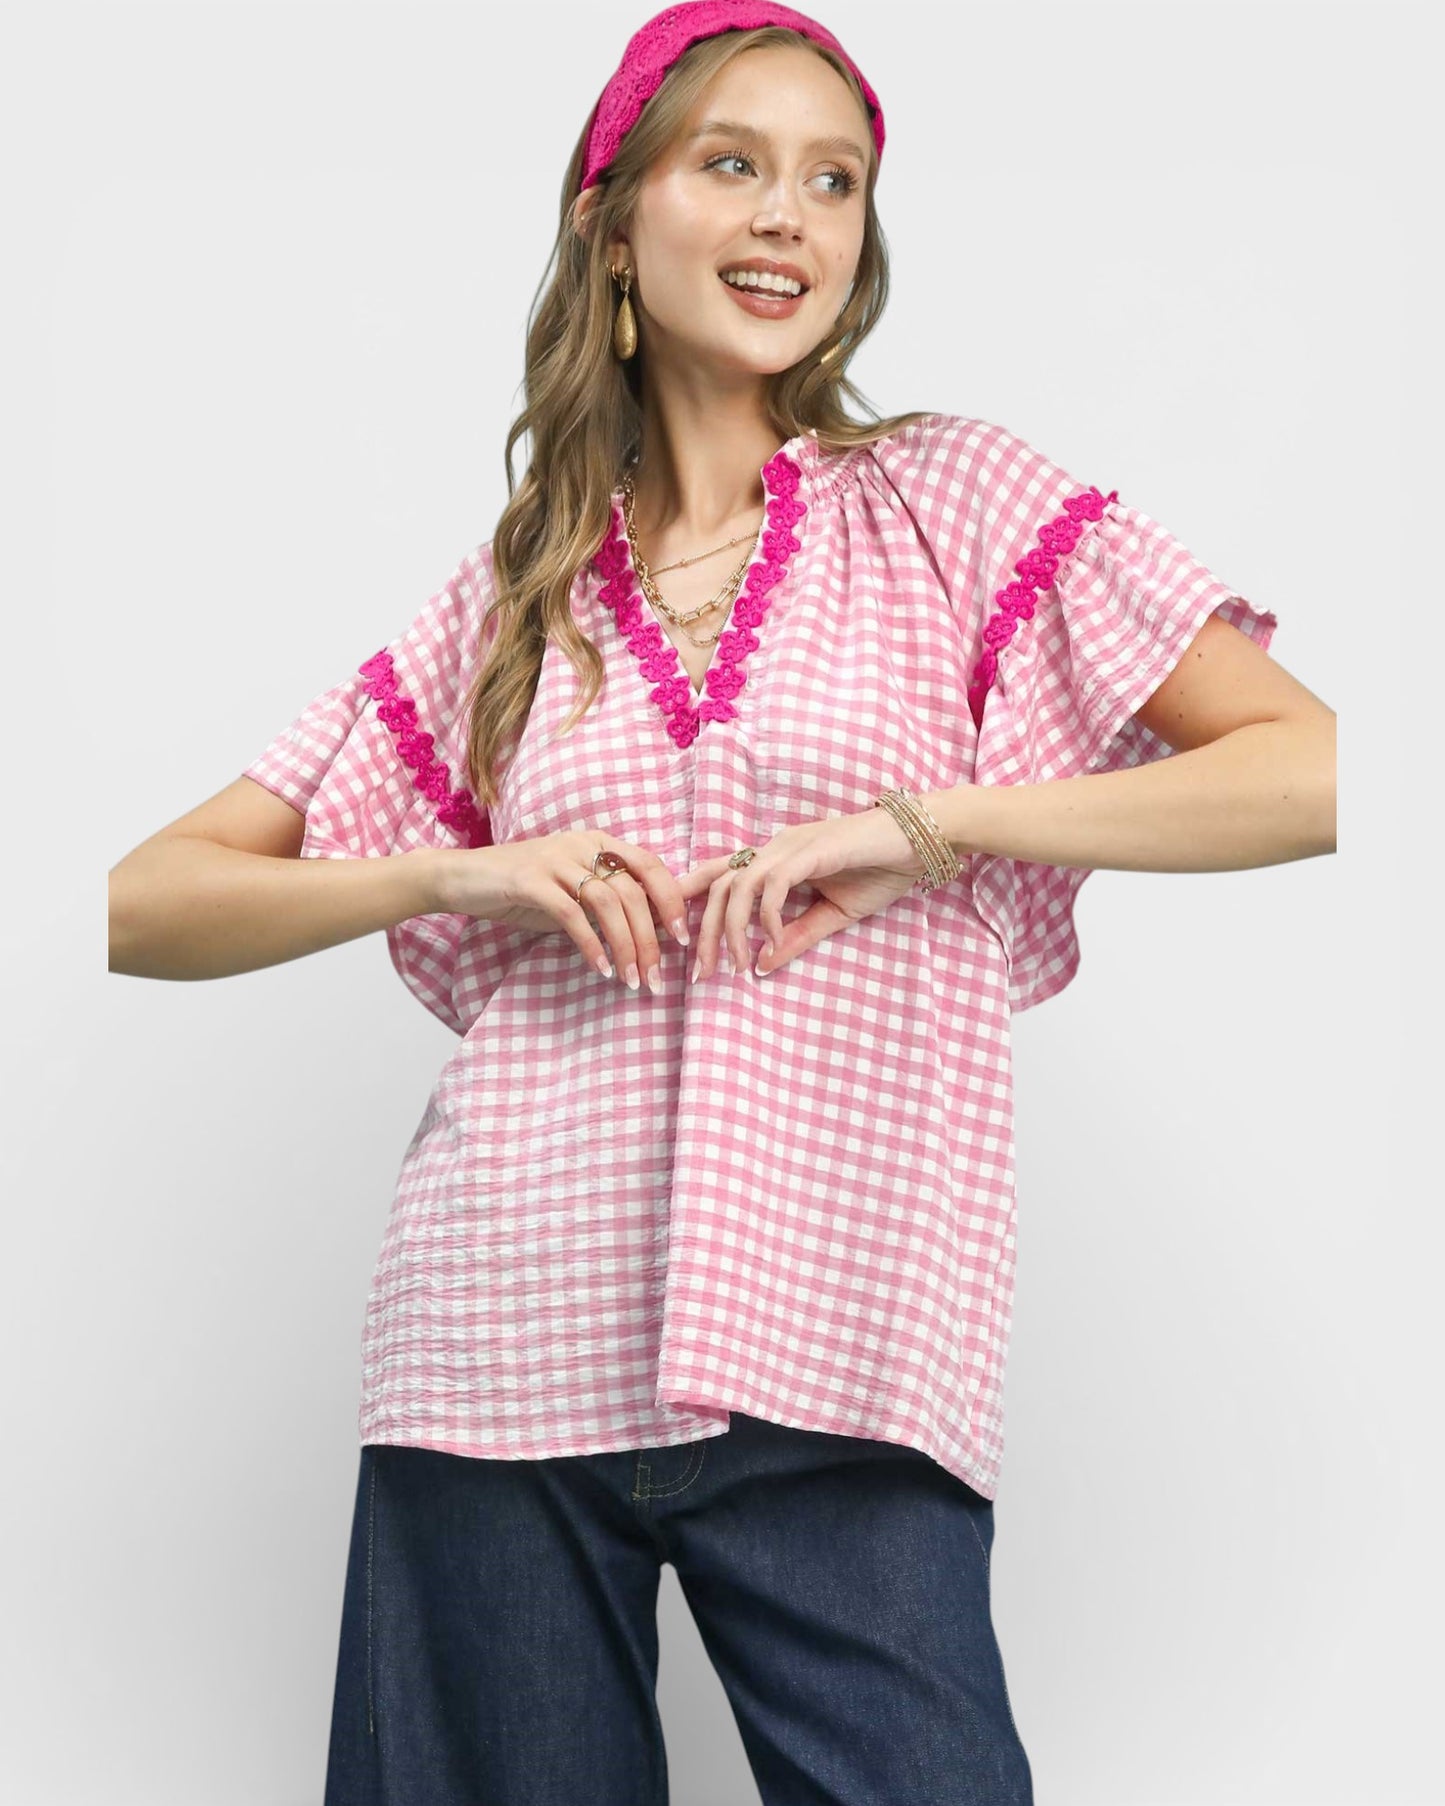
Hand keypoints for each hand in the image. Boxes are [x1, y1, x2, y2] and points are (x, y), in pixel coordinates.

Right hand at [437, 829, 690, 991]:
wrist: (464, 879)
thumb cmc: (524, 890)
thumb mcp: (573, 892)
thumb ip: (608, 902)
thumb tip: (654, 931)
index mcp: (599, 842)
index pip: (650, 865)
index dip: (671, 901)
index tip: (682, 940)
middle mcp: (582, 844)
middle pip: (632, 891)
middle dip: (650, 939)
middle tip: (656, 978)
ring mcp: (555, 859)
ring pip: (607, 903)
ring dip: (625, 946)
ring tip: (631, 980)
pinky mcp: (529, 880)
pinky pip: (571, 914)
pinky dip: (591, 944)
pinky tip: (601, 969)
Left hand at [675, 806, 928, 979]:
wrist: (919, 844)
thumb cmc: (879, 871)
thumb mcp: (833, 915)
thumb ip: (796, 936)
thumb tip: (762, 966)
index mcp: (774, 859)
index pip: (718, 874)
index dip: (690, 899)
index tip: (677, 939)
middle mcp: (774, 847)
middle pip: (718, 886)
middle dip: (705, 933)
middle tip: (703, 975)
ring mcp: (789, 846)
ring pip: (738, 886)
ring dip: (732, 929)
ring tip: (736, 965)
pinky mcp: (809, 850)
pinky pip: (773, 885)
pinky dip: (768, 916)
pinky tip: (776, 941)